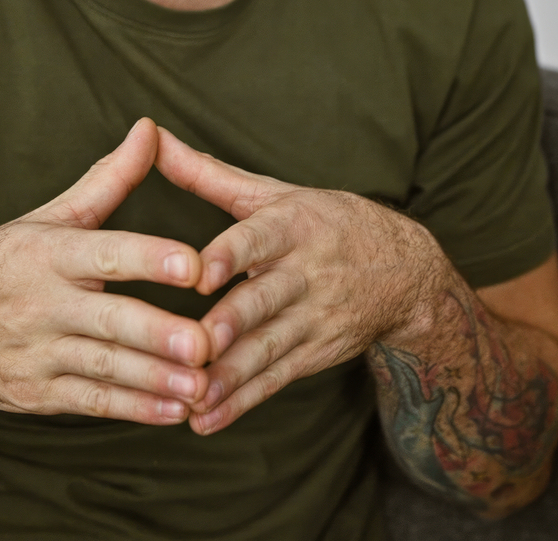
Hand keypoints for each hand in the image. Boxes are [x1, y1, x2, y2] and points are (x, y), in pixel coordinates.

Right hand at [0, 118, 214, 424]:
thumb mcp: (47, 218)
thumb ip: (107, 180)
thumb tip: (151, 130)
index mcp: (48, 253)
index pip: (105, 252)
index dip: (150, 258)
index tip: (194, 266)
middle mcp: (40, 303)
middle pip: (107, 319)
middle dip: (158, 334)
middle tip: (205, 344)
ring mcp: (34, 352)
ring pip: (102, 366)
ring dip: (154, 379)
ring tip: (203, 386)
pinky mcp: (33, 392)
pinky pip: (89, 402)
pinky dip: (132, 409)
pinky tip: (174, 411)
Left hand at [153, 128, 451, 434]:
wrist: (405, 271)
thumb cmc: (324, 223)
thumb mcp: (274, 194)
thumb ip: (208, 174)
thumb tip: (152, 136)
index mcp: (293, 224)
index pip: (259, 238)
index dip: (232, 255)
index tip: (201, 272)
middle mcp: (307, 271)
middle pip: (265, 299)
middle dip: (233, 323)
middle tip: (196, 343)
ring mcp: (314, 317)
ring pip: (269, 347)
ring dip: (231, 374)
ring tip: (192, 395)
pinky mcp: (315, 353)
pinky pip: (276, 380)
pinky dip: (242, 402)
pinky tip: (206, 420)